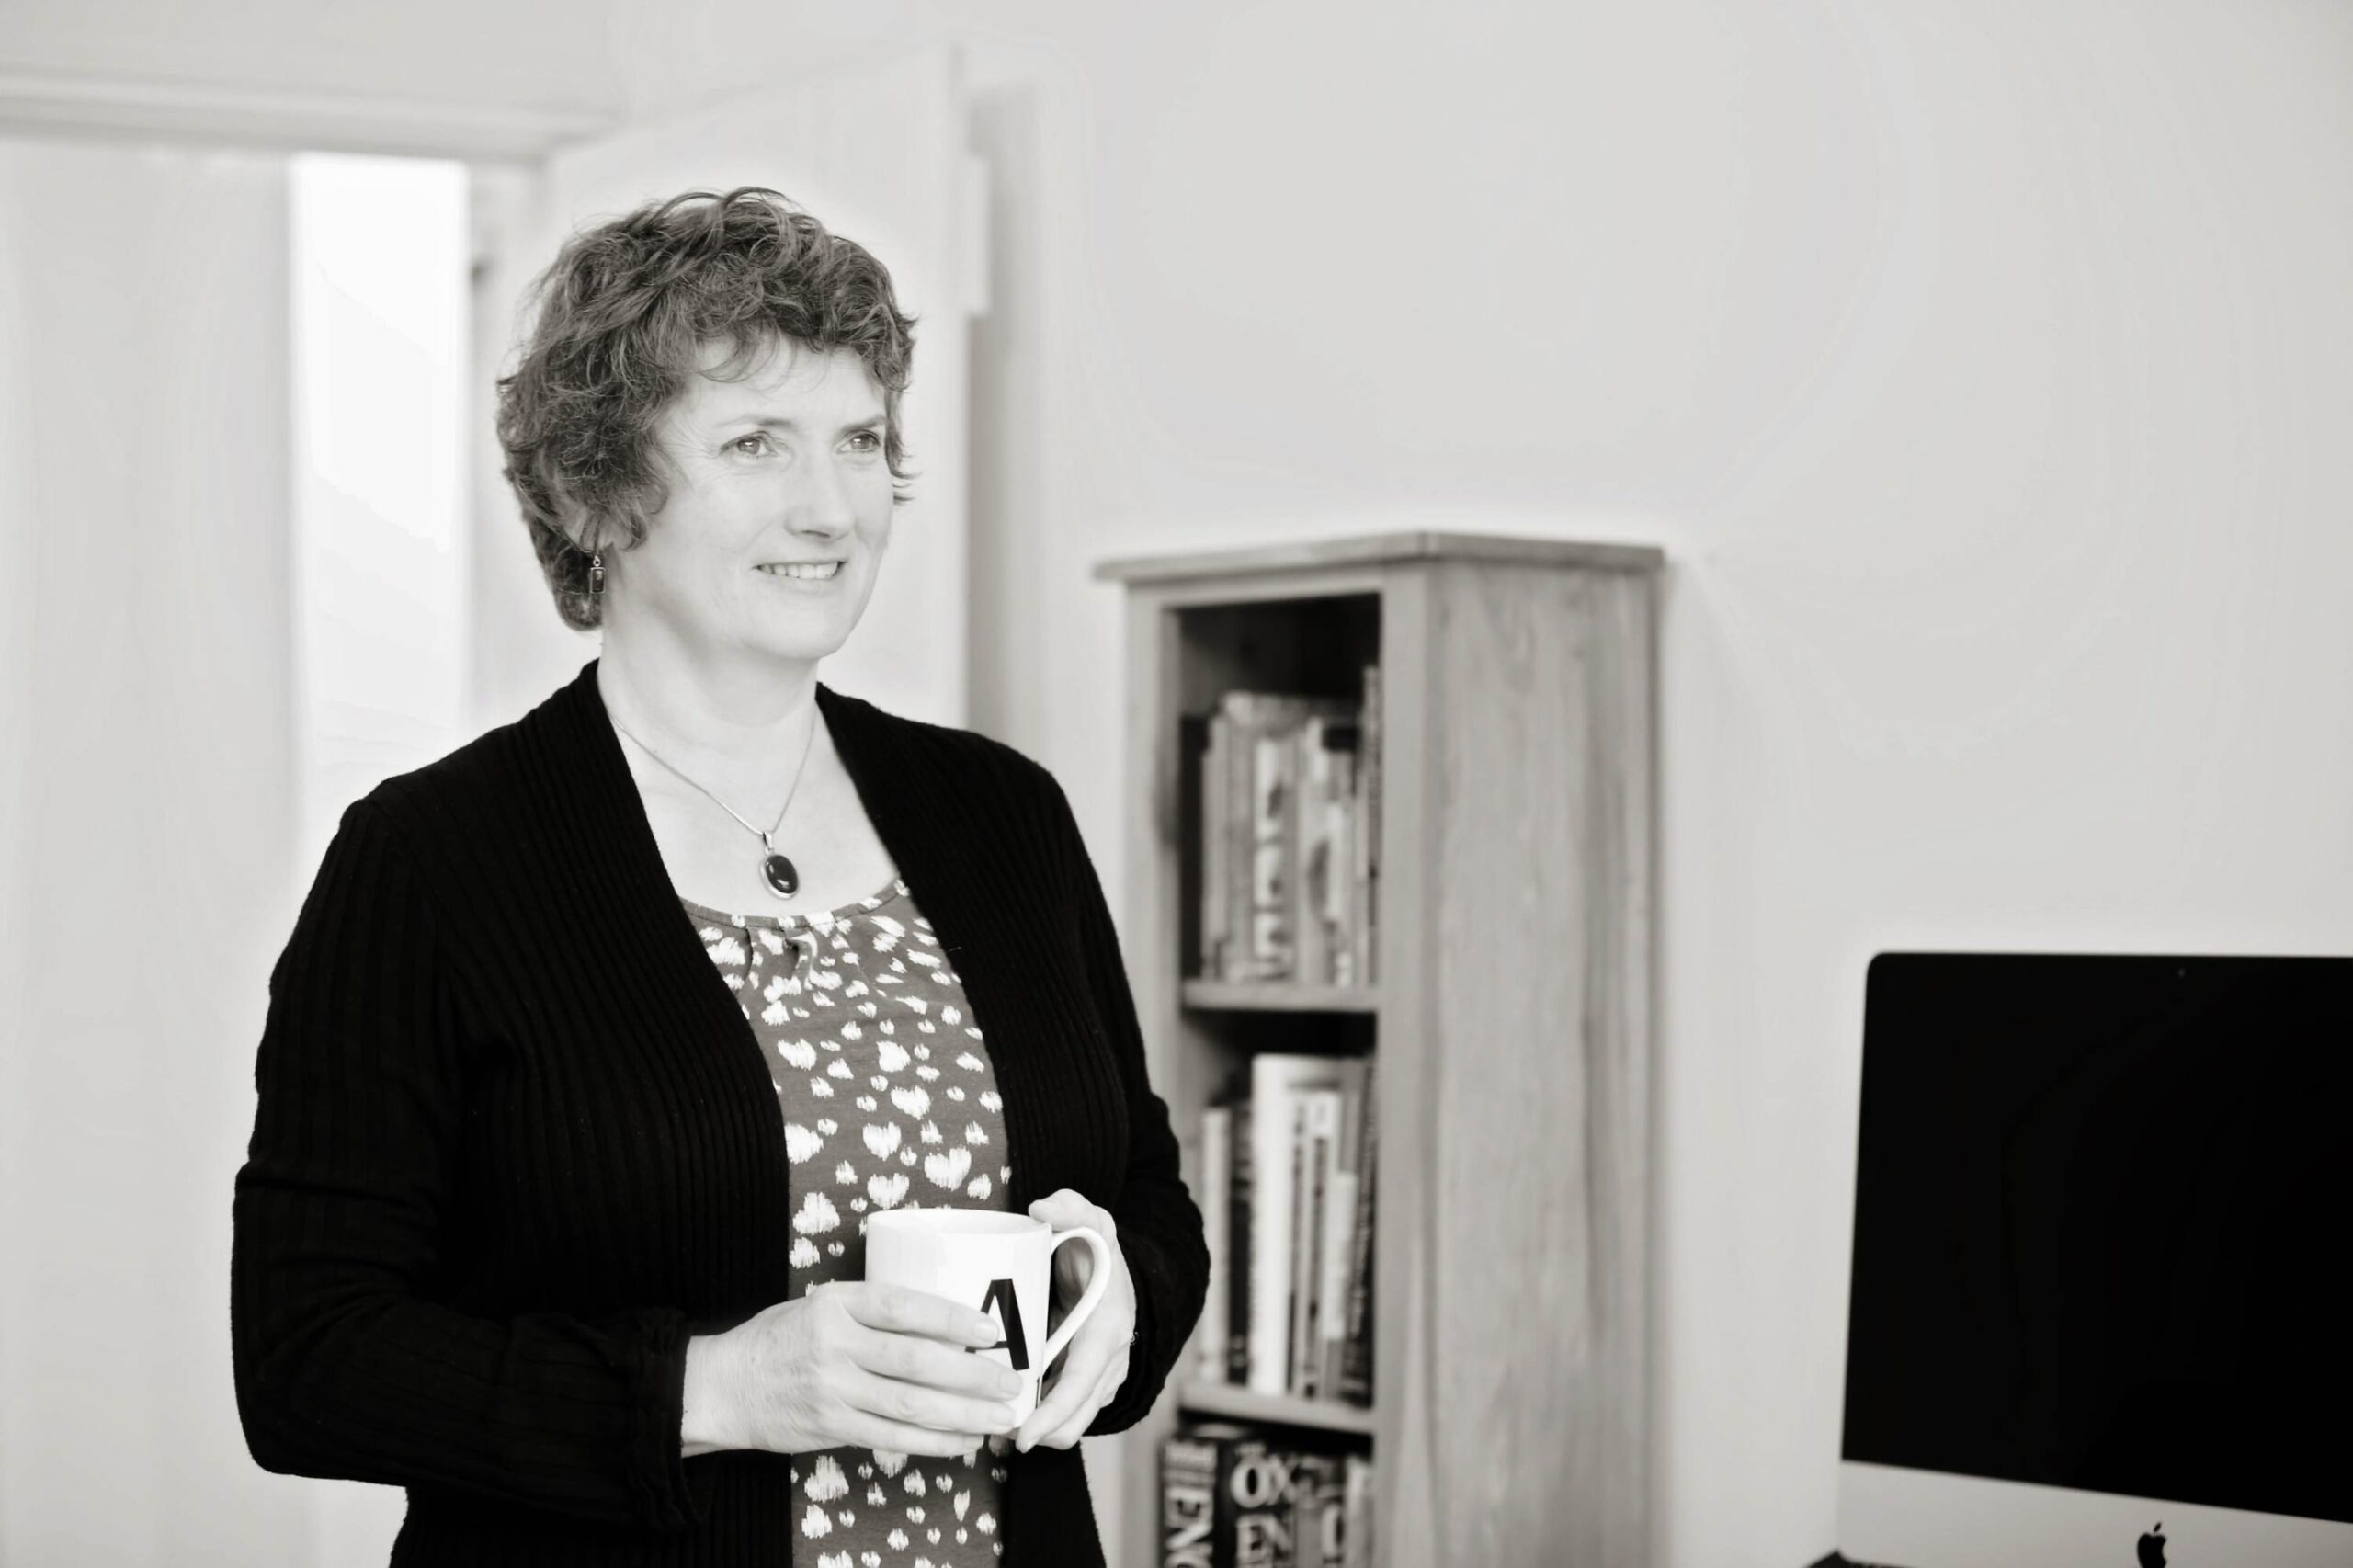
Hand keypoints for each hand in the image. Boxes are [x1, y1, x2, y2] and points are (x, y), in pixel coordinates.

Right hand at [706, 1281, 1027, 1458]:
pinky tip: (963, 1440)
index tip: (990, 1330)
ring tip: (998, 1416)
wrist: (724, 1386)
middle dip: (971, 1375)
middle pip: (915, 1361)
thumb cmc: (779, 1339)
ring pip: (910, 1405)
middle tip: (1009, 1381)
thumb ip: (871, 1310)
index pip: (903, 1306)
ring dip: (962, 1414)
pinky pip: (892, 1438)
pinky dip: (933, 1442)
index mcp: (835, 1304)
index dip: (951, 1318)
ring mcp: (832, 1389)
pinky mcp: (831, 1426)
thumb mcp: (821, 1305)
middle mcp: (835, 1345)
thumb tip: (943, 1321)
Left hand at [1015, 1189, 1137, 1451]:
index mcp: (1109, 1328)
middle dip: (1035, 1433)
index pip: (1083, 1381)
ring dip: (1034, 1430)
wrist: (1112, 1268)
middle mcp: (1111, 1360)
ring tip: (989, 1424)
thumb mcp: (1088, 1217)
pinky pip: (1065, 1415)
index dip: (1053, 1412)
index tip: (1022, 1435)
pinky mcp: (1088, 1385)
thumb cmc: (1095, 1247)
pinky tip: (1003, 1411)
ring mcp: (1103, 1377)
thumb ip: (1069, 1206)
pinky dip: (1038, 1421)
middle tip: (987, 1430)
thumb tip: (1041, 1208)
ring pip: (1070, 1424)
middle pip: (1075, 1417)